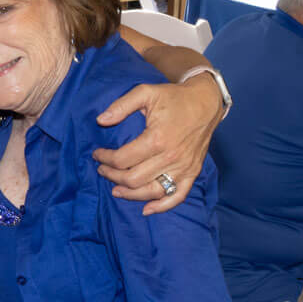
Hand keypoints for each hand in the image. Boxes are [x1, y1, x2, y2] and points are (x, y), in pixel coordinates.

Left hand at [93, 74, 220, 213]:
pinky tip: (146, 209)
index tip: (97, 155)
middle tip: (103, 170)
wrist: (205, 102)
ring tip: (115, 190)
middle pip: (133, 179)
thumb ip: (121, 106)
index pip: (122, 159)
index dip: (104, 159)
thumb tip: (100, 120)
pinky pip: (177, 196)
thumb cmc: (174, 97)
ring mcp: (183, 167)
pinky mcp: (192, 172)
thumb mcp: (146, 92)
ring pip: (151, 191)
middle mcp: (170, 157)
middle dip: (112, 176)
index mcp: (156, 139)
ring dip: (130, 194)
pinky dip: (162, 206)